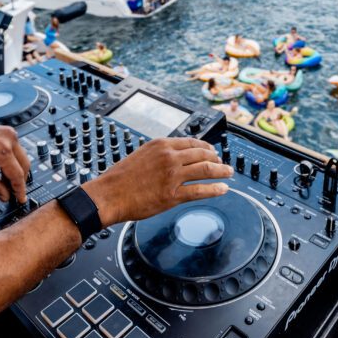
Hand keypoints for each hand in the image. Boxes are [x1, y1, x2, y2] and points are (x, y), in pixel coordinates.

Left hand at [0, 113, 29, 202]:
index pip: (18, 175)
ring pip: (22, 156)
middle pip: (24, 165)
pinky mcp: (5, 131)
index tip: (20, 199)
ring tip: (5, 183)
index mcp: (2, 150)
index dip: (20, 190)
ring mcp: (8, 133)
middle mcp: (9, 139)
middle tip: (13, 193)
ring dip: (17, 170)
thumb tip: (4, 195)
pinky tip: (3, 169)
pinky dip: (13, 160)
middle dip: (20, 181)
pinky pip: (16, 148)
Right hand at [84, 138, 232, 226]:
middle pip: (202, 154)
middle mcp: (169, 157)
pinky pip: (200, 190)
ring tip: (229, 173)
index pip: (192, 142)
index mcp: (161, 145)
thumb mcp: (142, 154)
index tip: (213, 151)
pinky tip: (222, 189)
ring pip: (206, 170)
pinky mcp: (172, 195)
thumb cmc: (121, 177)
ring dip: (222, 171)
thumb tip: (176, 154)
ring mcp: (172, 176)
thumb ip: (160, 153)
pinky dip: (215, 189)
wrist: (108, 195)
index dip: (206, 147)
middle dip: (217, 158)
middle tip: (224, 163)